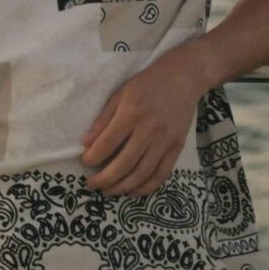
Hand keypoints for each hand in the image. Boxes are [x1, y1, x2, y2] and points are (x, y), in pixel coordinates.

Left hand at [80, 45, 205, 197]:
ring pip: (142, 173)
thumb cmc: (148, 82)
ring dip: (123, 187)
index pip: (108, 142)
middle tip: (92, 184)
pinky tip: (133, 191)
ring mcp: (165, 141)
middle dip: (105, 179)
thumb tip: (87, 143)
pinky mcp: (177, 147)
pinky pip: (161, 174)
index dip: (94, 157)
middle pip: (124, 163)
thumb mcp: (121, 93)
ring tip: (109, 191)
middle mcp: (149, 130)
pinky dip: (146, 187)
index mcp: (132, 113)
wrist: (184, 77)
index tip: (85, 163)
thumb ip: (104, 118)